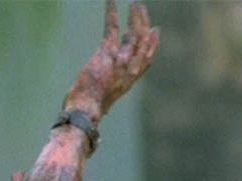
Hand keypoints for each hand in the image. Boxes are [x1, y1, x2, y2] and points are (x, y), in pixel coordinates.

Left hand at [63, 0, 158, 121]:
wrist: (86, 110)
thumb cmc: (89, 108)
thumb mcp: (105, 98)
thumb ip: (109, 86)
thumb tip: (103, 85)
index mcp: (130, 79)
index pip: (147, 58)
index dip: (153, 43)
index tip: (155, 31)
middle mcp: (130, 68)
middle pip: (144, 41)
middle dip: (144, 23)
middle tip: (141, 10)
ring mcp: (121, 60)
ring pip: (134, 32)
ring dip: (134, 16)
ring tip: (134, 4)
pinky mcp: (107, 53)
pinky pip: (112, 28)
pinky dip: (112, 13)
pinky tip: (110, 2)